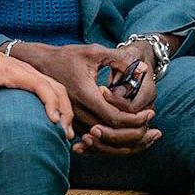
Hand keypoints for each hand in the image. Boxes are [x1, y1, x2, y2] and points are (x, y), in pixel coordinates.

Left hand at [0, 38, 71, 132]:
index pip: (42, 86)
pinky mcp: (26, 75)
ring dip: (64, 106)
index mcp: (15, 72)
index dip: (51, 103)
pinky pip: (49, 86)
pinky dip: (57, 101)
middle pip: (56, 87)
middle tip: (65, 133)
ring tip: (65, 129)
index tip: (54, 122)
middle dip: (64, 109)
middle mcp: (26, 70)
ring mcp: (28, 71)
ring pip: (55, 86)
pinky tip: (56, 117)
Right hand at [9, 42, 160, 154]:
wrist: (42, 65)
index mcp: (85, 95)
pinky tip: (129, 135)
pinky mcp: (72, 124)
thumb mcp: (95, 52)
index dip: (136, 119)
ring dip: (126, 141)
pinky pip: (95, 140)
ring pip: (103, 142)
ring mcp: (73, 121)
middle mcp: (78, 112)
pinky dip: (113, 141)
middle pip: (111, 134)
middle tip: (152, 126)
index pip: (115, 118)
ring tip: (146, 134)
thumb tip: (143, 70)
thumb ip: (119, 60)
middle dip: (135, 133)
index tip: (150, 114)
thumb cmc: (69, 56)